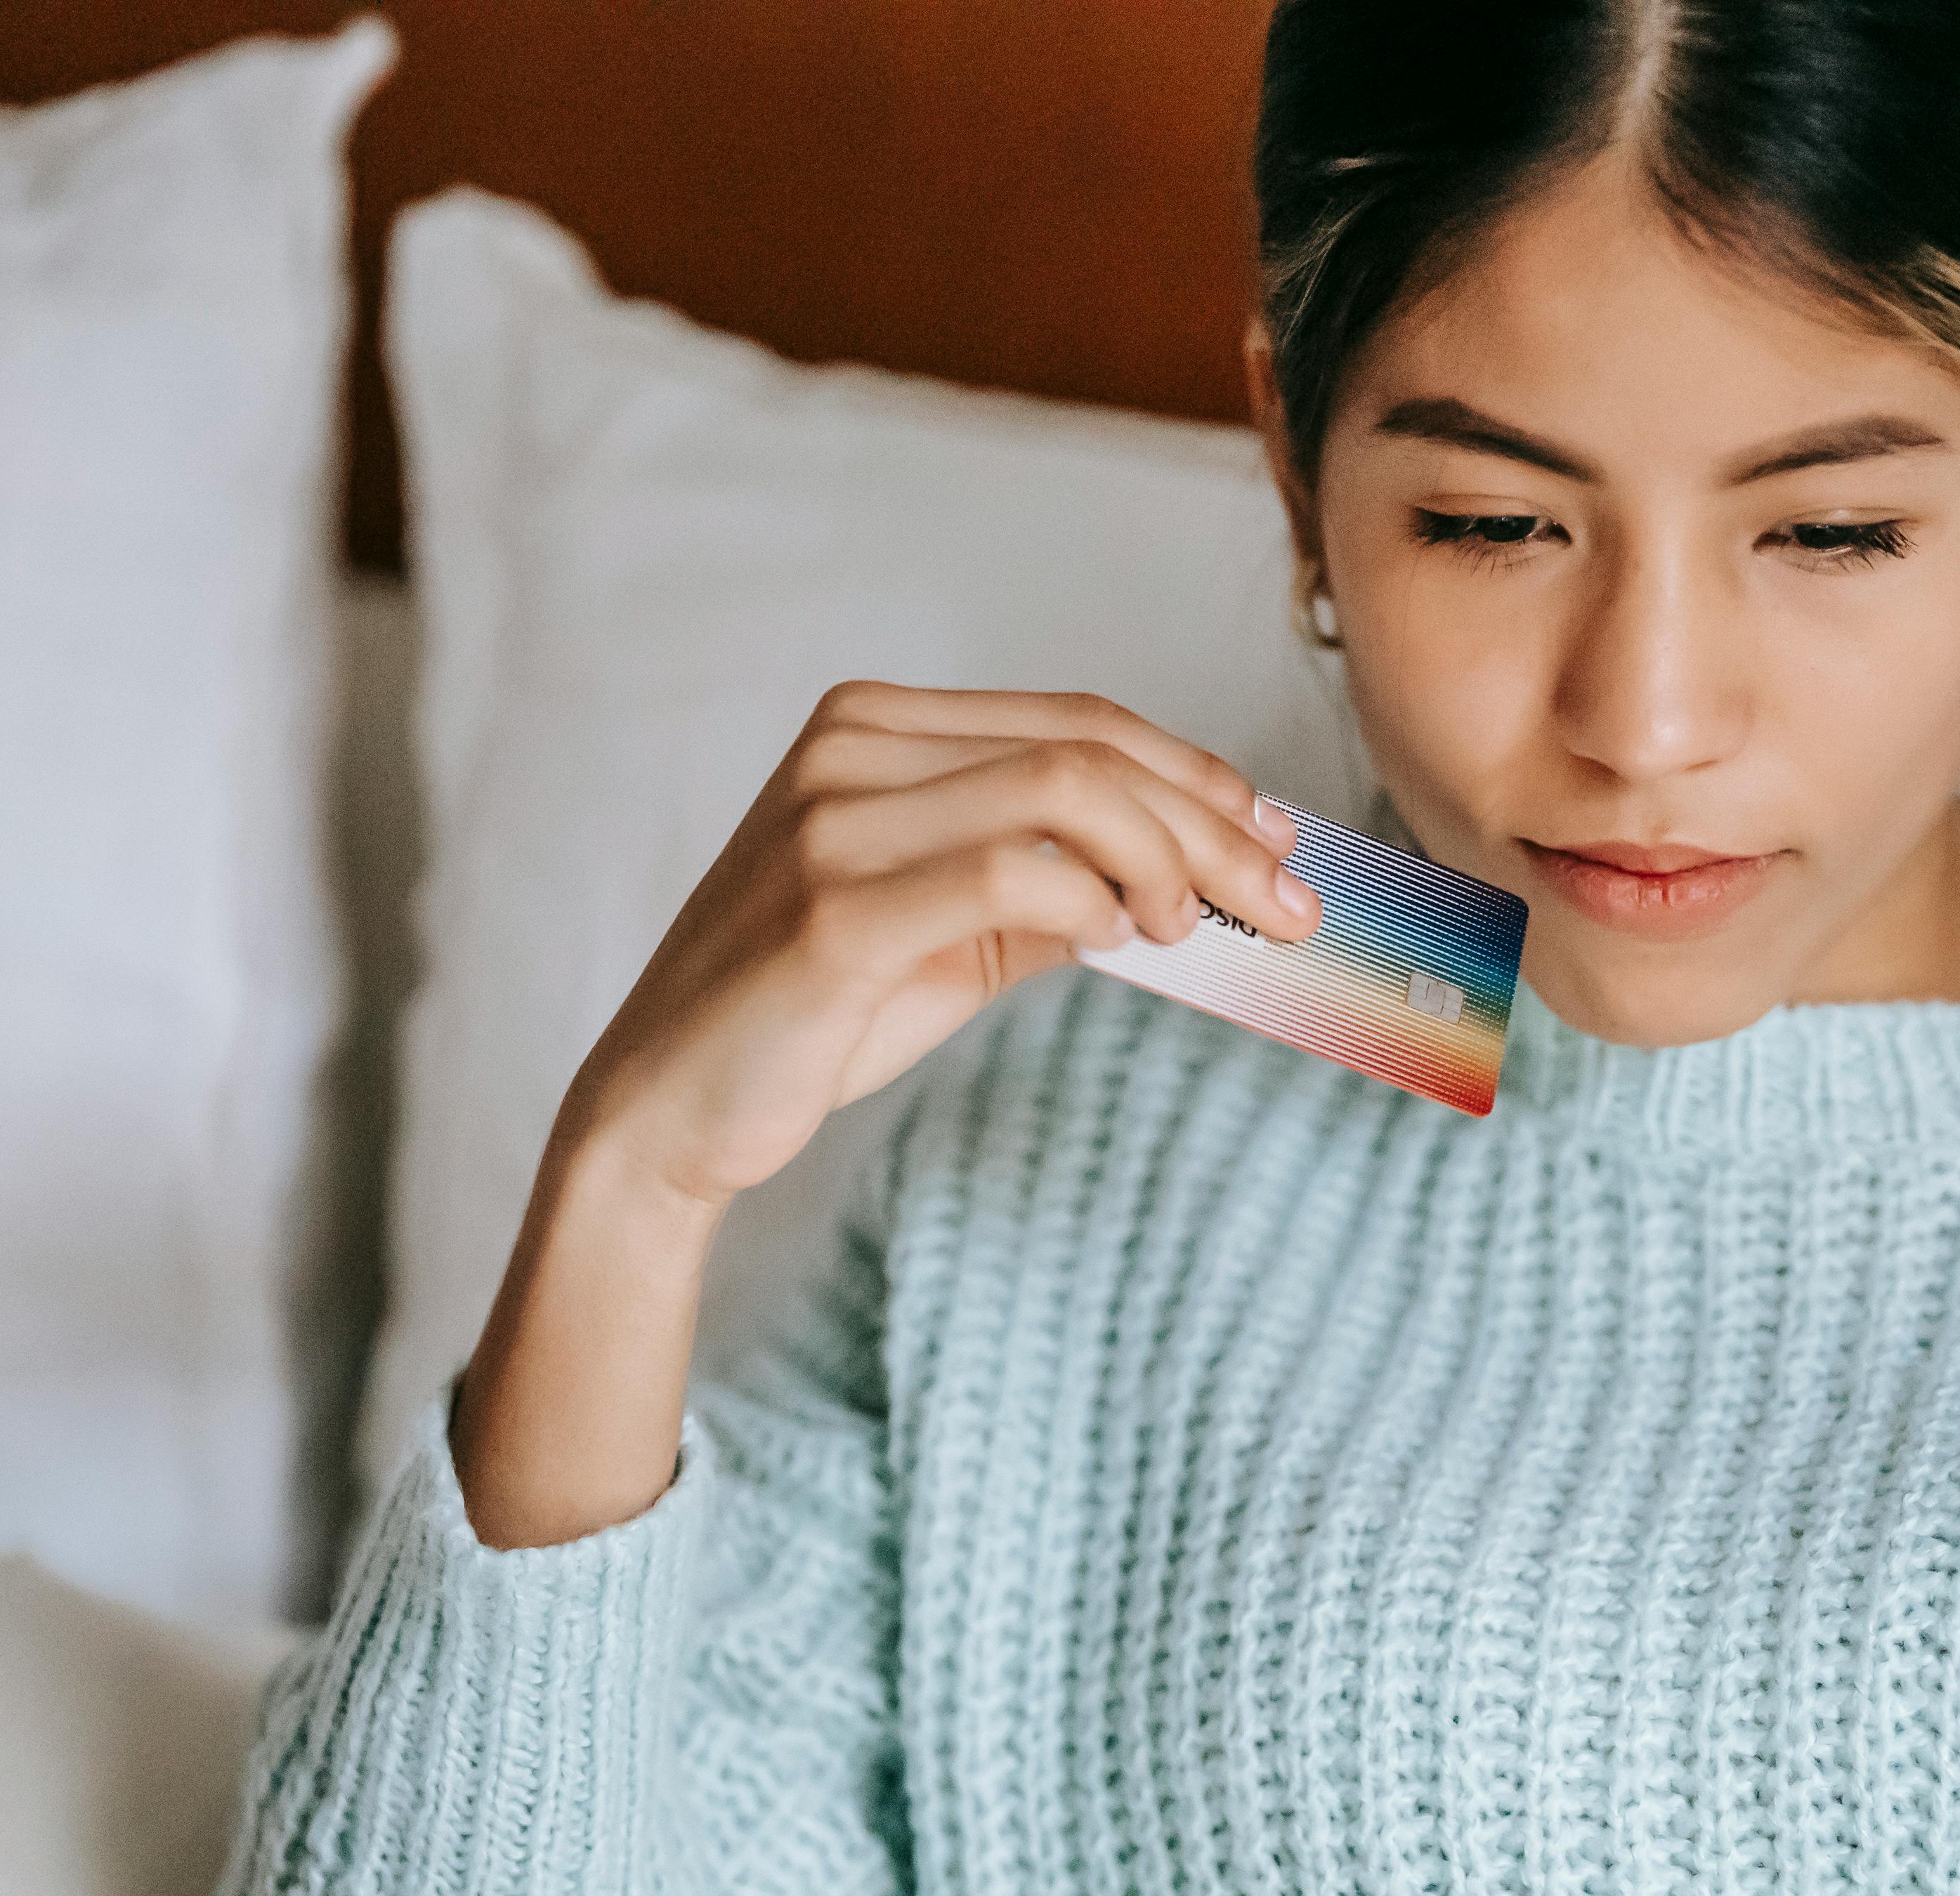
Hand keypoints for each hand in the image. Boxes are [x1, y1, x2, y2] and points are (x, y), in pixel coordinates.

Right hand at [559, 679, 1319, 1214]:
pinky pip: (1007, 872)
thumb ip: (1051, 890)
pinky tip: (1127, 938)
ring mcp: (831, 821)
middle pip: (1088, 748)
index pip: (1077, 721)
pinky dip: (1094, 899)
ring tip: (1205, 930)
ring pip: (1062, 791)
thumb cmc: (809, 1020)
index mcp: (873, 728)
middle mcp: (848, 750)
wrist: (668, 1111)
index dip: (1199, 775)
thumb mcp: (951, 938)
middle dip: (1217, 823)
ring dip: (1171, 859)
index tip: (1281, 843)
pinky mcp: (831, 910)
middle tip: (1291, 904)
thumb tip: (1189, 881)